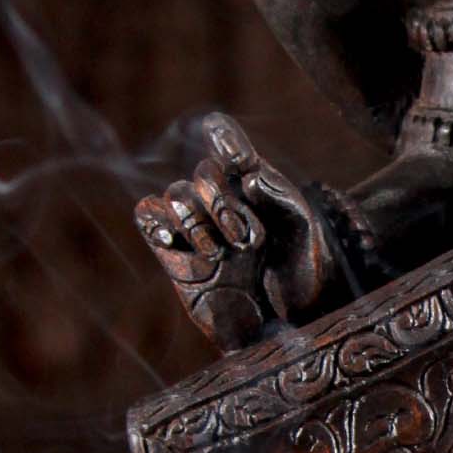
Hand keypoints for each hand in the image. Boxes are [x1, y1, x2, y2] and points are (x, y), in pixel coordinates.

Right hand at [135, 116, 335, 350]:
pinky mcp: (172, 248)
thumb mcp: (303, 229)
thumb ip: (282, 197)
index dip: (224, 136)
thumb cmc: (297, 265)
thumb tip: (250, 176)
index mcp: (251, 179)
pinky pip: (148, 215)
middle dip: (222, 202)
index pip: (227, 139)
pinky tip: (176, 242)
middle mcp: (220, 195)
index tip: (237, 157)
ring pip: (176, 193)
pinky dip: (157, 221)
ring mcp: (196, 221)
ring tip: (219, 253)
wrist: (282, 315)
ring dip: (197, 220)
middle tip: (245, 239)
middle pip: (204, 172)